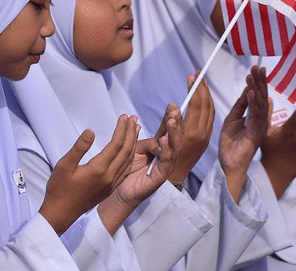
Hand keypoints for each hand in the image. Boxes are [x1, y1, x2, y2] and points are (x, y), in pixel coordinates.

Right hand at [39, 115, 138, 235]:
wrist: (60, 214)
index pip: (116, 144)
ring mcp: (112, 184)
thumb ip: (79, 147)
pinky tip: (130, 150)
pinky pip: (126, 170)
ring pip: (128, 160)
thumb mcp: (64, 165)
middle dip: (130, 132)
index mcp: (99, 169)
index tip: (123, 116)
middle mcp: (110, 177)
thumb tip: (91, 131)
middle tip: (133, 118)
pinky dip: (130, 157)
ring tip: (135, 129)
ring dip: (133, 143)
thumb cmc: (59, 189)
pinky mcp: (110, 189)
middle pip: (126, 150)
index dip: (121, 129)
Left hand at [100, 115, 182, 233]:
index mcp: (159, 147)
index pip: (168, 130)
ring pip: (174, 148)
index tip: (172, 106)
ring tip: (172, 122)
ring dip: (173, 134)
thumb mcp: (134, 149)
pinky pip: (166, 162)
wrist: (119, 190)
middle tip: (175, 112)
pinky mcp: (161, 176)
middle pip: (175, 138)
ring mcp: (165, 166)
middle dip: (176, 124)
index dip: (170, 118)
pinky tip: (163, 140)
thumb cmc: (126, 170)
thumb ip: (141, 139)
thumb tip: (138, 125)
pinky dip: (166, 150)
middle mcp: (165, 156)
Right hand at [158, 73, 214, 184]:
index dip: (195, 88)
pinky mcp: (208, 139)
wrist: (174, 178)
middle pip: (206, 105)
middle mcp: (202, 134)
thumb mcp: (162, 138)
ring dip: (207, 94)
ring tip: (202, 81)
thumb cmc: (163, 159)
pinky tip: (204, 97)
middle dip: (203, 87)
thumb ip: (168, 121)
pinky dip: (209, 104)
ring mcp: (206, 137)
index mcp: (191, 132)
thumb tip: (174, 104)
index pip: (196, 104)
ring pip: (211, 110)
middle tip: (199, 74)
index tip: (192, 76)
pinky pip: (211, 118)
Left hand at [218, 66, 268, 202]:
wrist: (228, 164)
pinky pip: (255, 116)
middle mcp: (261, 121)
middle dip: (260, 81)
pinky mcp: (255, 134)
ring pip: (260, 104)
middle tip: (258, 67)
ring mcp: (259, 128)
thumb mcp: (233, 119)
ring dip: (256, 88)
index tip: (257, 69)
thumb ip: (241, 105)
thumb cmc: (231, 144)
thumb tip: (249, 90)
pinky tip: (251, 93)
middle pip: (263, 97)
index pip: (259, 96)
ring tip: (253, 75)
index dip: (259, 82)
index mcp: (256, 117)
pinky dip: (253, 103)